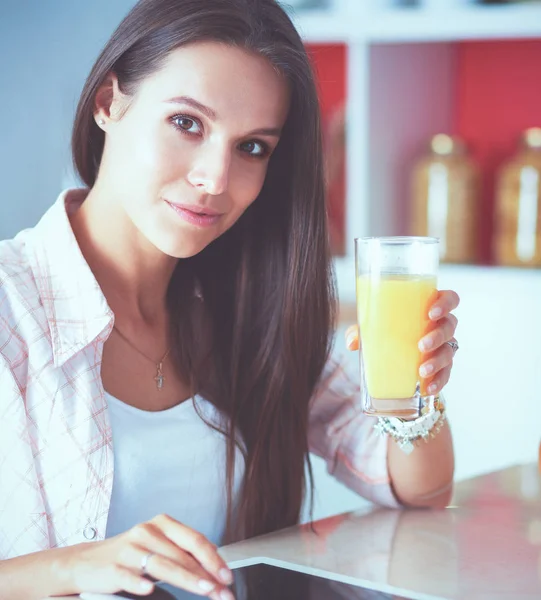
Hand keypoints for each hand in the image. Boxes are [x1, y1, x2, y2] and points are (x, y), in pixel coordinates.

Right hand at [57, 514, 234, 598]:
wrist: (88, 562)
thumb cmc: (130, 554)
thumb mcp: (159, 547)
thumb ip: (183, 552)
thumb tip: (214, 560)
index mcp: (162, 524)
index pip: (194, 539)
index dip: (213, 558)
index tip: (227, 576)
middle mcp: (147, 531)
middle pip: (182, 554)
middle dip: (206, 575)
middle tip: (222, 591)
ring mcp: (128, 548)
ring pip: (162, 564)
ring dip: (187, 579)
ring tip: (205, 590)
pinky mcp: (111, 566)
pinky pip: (127, 575)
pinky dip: (138, 583)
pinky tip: (148, 590)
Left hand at [345, 289, 459, 395]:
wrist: (394, 357)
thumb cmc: (388, 332)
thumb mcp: (373, 328)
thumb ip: (361, 331)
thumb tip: (352, 342)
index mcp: (429, 307)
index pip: (449, 298)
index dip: (445, 303)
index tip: (431, 313)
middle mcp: (441, 325)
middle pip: (450, 325)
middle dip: (437, 336)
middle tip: (421, 346)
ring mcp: (444, 346)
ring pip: (449, 350)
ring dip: (437, 361)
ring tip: (422, 371)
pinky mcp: (443, 366)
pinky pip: (446, 373)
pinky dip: (439, 381)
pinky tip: (428, 388)